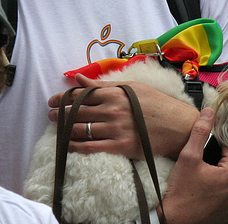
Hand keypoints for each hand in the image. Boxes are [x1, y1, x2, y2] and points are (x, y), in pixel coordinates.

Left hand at [48, 73, 198, 158]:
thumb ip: (103, 84)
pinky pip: (92, 148)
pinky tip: (67, 146)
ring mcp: (115, 129)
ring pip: (81, 130)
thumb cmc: (156, 104)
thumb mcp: (131, 88)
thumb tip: (79, 78)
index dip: (63, 98)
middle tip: (49, 115)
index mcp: (115, 93)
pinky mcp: (120, 147)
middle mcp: (112, 110)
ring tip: (55, 129)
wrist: (178, 126)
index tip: (52, 101)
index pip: (81, 94)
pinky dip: (76, 147)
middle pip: (77, 112)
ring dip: (64, 130)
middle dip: (59, 114)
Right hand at [161, 108, 227, 223]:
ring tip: (198, 175)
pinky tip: (201, 188)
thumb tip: (209, 112)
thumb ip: (200, 132)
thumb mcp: (189, 156)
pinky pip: (224, 194)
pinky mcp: (226, 213)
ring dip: (215, 174)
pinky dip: (215, 189)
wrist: (175, 221)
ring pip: (226, 179)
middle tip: (198, 161)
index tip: (203, 144)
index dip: (215, 143)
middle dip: (215, 159)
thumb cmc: (182, 191)